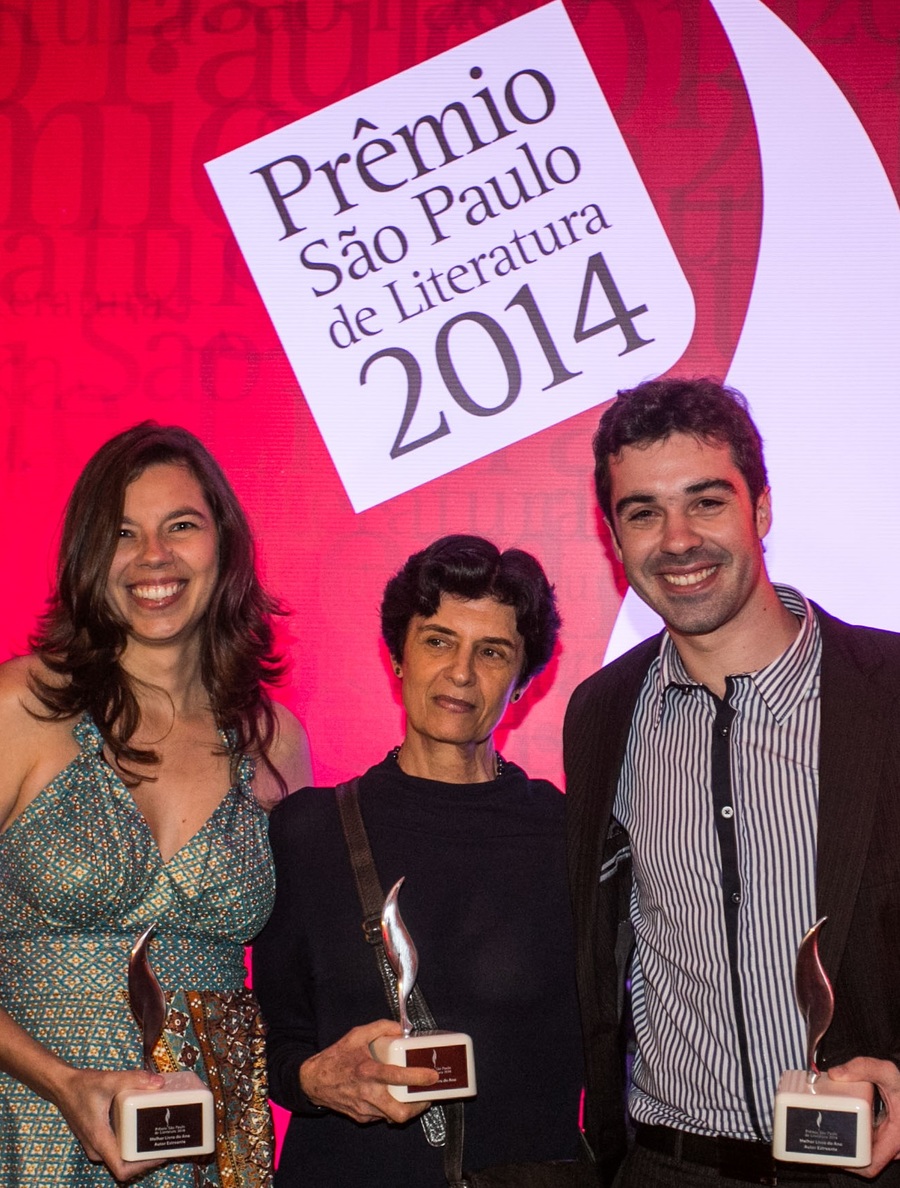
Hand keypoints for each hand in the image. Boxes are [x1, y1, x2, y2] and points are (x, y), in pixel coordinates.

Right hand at [52, 1064, 167, 1180]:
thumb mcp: (109, 1080)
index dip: (143, 1167)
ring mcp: (96, 1144)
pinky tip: (142, 1127)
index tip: (160, 1154)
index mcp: (100, 1140)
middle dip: (145, 1158)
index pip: (122, 1170)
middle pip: (124, 1164)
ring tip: (158, 1136)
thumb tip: (159, 1082)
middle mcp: (97, 1148)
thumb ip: (134, 1079)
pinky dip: (130, 1141)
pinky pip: (116, 1146)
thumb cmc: (81, 1086)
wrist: (62, 1086)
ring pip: (120, 1155)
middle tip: (166, 1143)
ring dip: (137, 1150)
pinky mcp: (97, 1137)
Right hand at [300, 1020, 439, 1124]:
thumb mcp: (356, 1035)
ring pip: (392, 1117)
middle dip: (418, 1108)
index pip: (397, 1077)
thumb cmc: (336, 1057)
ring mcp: (364, 1109)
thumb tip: (401, 1029)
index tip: (432, 1076)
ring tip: (414, 1096)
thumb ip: (380, 1027)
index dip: (418, 1078)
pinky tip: (392, 1097)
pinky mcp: (361, 1118)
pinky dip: (390, 1109)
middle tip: (427, 1096)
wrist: (312, 1081)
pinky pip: (381, 1116)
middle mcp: (367, 1093)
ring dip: (406, 1108)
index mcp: (367, 1071)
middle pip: (399, 1113)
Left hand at [829, 1056, 899, 1176]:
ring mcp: (893, 1142)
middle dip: (847, 1151)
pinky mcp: (890, 1135)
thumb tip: (836, 1074)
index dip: (851, 1164)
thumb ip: (863, 1068)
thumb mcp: (886, 1072)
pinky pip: (873, 1141)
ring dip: (854, 1144)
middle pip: (867, 1159)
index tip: (833, 1152)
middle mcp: (896, 1145)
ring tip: (833, 1132)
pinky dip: (861, 1136)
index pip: (871, 1165)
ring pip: (871, 1151)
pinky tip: (847, 1124)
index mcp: (896, 1138)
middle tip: (827, 1138)